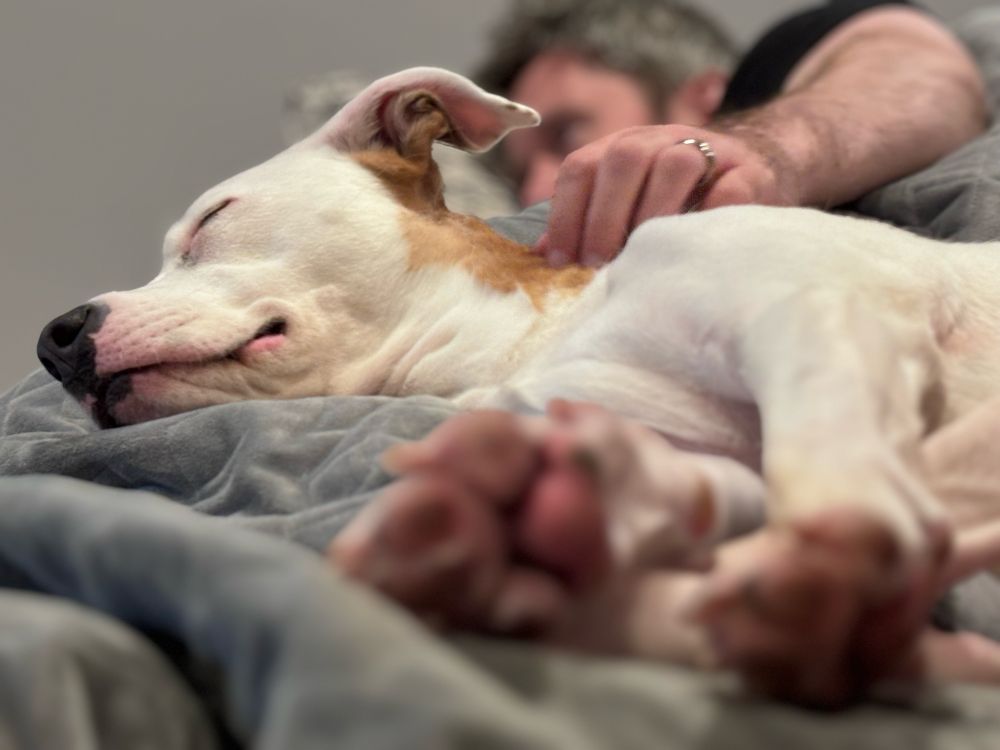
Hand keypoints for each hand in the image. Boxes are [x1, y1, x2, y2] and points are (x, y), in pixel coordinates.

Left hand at [537, 124, 800, 267]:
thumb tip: (541, 252)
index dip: (565, 213)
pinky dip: (711, 214)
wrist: (757, 166)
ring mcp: (708, 151)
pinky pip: (729, 187)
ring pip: (675, 163)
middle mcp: (660, 140)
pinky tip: (692, 245)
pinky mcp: (749, 173)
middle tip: (597, 261)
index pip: (581, 167)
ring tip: (640, 254)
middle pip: (624, 158)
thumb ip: (587, 219)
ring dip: (652, 210)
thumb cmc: (678, 197)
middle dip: (604, 213)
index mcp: (622, 147)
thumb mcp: (629, 201)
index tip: (560, 260)